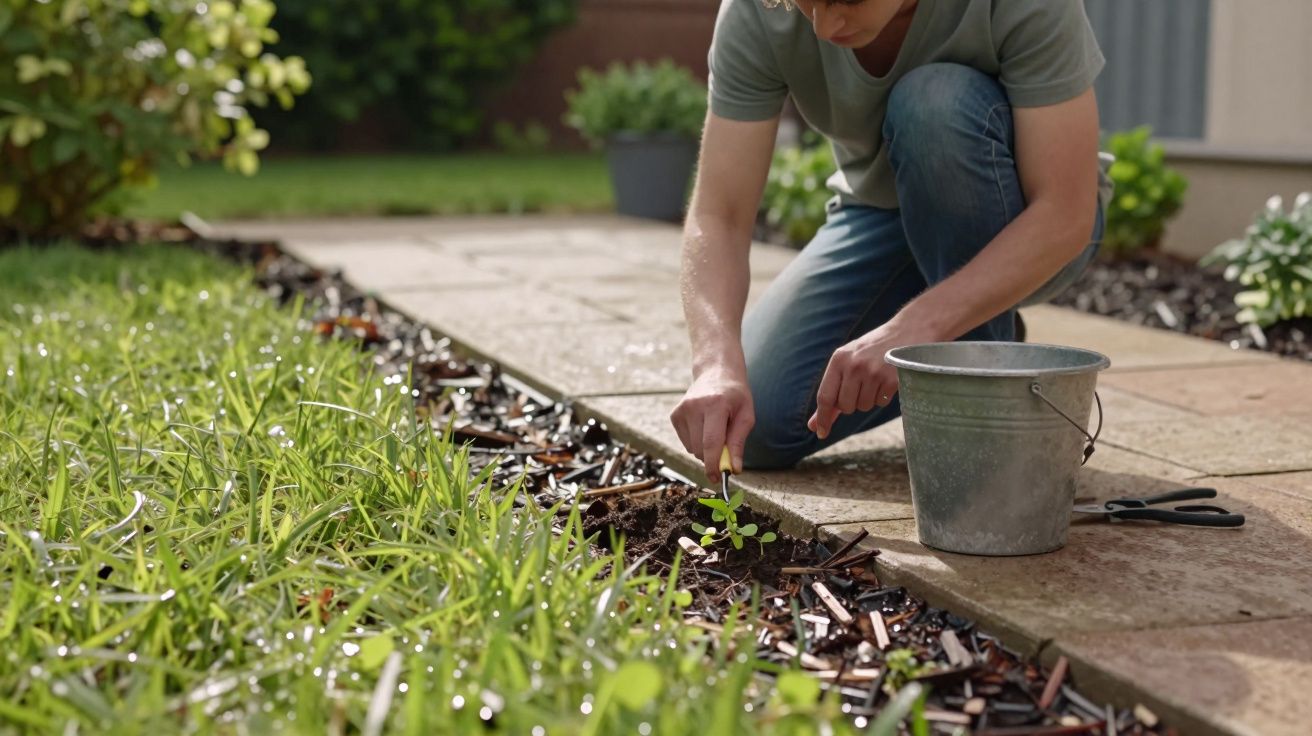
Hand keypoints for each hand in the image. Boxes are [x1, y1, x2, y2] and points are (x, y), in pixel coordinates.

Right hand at [670, 367, 754, 481]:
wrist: (716, 372)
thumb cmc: (735, 396)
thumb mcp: (746, 416)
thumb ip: (738, 443)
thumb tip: (733, 469)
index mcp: (715, 404)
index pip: (711, 442)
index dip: (714, 464)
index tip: (717, 478)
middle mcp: (694, 406)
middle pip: (700, 449)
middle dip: (713, 458)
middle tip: (726, 449)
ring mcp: (681, 410)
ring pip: (692, 449)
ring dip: (705, 450)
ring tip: (715, 430)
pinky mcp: (674, 415)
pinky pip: (685, 443)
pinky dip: (696, 442)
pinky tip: (704, 426)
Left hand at [808, 318, 940, 438]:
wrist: (908, 331)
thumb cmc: (873, 350)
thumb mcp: (848, 363)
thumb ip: (831, 393)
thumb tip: (813, 424)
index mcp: (839, 359)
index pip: (825, 396)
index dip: (822, 418)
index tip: (820, 433)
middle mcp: (854, 365)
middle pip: (845, 406)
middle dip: (852, 403)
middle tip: (861, 385)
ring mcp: (874, 372)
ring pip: (864, 406)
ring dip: (869, 399)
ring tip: (876, 378)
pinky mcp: (892, 379)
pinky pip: (880, 402)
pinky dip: (883, 396)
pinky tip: (887, 379)